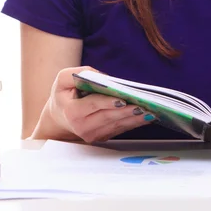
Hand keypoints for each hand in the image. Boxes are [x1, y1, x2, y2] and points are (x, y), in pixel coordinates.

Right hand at [32, 66, 155, 142]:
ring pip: (117, 125)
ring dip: (134, 119)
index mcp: (73, 112)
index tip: (122, 100)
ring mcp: (94, 135)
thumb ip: (77, 74)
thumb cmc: (64, 95)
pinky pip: (121, 129)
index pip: (93, 106)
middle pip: (109, 116)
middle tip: (142, 105)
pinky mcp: (103, 137)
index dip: (108, 102)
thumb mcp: (62, 79)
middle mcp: (83, 127)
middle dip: (127, 111)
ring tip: (149, 111)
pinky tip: (147, 117)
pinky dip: (134, 123)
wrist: (60, 117)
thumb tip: (101, 76)